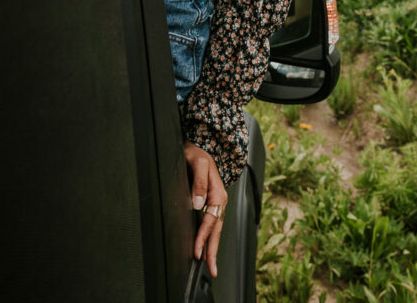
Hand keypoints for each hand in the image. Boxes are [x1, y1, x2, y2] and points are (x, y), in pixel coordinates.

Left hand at [185, 141, 227, 277]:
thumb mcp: (198, 162)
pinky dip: (210, 238)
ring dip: (212, 247)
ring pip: (216, 229)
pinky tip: (207, 247)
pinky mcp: (210, 203)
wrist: (199, 146)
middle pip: (217, 229)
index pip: (210, 219)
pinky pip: (212, 224)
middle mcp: (219, 200)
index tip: (197, 251)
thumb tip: (199, 204)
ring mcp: (216, 202)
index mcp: (218, 192)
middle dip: (213, 250)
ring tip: (210, 265)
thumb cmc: (197, 152)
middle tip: (211, 270)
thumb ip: (200, 182)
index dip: (203, 236)